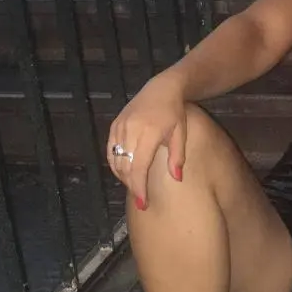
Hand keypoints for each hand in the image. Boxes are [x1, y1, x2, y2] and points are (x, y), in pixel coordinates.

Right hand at [106, 73, 187, 209]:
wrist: (162, 89)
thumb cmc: (174, 113)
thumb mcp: (180, 133)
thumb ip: (177, 156)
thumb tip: (177, 179)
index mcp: (148, 133)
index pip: (139, 166)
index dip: (139, 187)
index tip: (142, 203)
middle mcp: (130, 130)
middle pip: (125, 167)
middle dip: (132, 185)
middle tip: (141, 199)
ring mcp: (120, 127)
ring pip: (116, 160)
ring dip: (124, 177)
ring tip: (136, 186)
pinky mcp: (114, 126)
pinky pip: (111, 150)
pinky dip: (116, 164)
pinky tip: (125, 172)